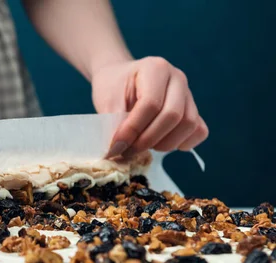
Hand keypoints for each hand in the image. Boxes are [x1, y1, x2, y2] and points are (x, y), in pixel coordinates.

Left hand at [92, 57, 207, 158]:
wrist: (121, 80)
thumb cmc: (114, 87)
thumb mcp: (106, 99)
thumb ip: (112, 122)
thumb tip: (116, 149)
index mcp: (155, 68)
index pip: (150, 104)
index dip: (133, 129)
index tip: (116, 146)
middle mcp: (177, 79)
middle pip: (173, 115)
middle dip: (148, 140)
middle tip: (128, 151)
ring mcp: (188, 94)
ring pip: (189, 125)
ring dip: (164, 144)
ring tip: (142, 146)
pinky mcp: (193, 110)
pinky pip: (199, 131)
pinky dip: (183, 143)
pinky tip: (161, 144)